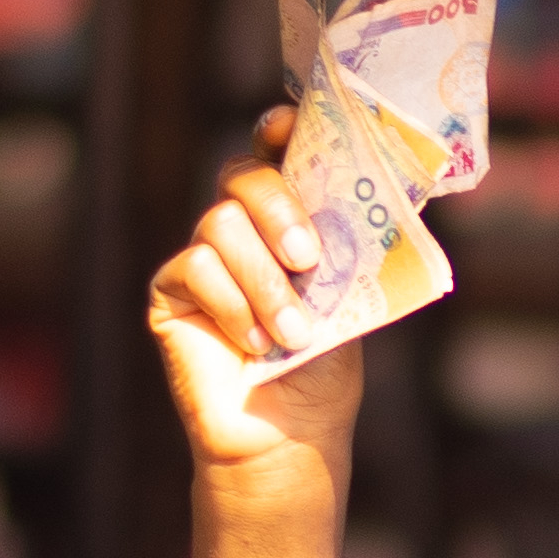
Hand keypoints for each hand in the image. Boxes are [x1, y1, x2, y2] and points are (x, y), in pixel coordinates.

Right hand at [146, 108, 365, 489]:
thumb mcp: (351, 297)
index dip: (279, 129)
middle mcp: (242, 228)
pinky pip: (195, 267)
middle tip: (309, 260)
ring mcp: (203, 256)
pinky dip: (234, 306)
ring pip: (219, 224)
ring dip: (265, 282)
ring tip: (291, 334)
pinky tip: (254, 346)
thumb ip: (349, 243)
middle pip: (242, 176)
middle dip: (279, 209)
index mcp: (289, 220)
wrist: (289, 435)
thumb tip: (387, 190)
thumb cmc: (324, 367)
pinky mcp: (171, 290)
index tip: (288, 123)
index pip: (275, 154)